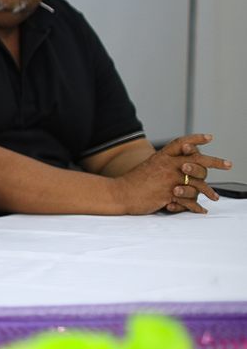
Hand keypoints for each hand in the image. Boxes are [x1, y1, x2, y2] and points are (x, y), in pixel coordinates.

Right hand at [113, 134, 232, 214]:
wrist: (120, 193)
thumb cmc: (135, 182)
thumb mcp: (150, 165)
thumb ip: (167, 163)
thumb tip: (185, 164)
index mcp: (162, 156)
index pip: (182, 143)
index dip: (196, 139)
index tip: (209, 138)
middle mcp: (168, 165)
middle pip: (197, 160)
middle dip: (216, 162)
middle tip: (228, 165)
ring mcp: (169, 179)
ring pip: (197, 183)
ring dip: (208, 191)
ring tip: (214, 196)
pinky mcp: (169, 194)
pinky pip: (189, 201)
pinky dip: (196, 207)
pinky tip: (200, 210)